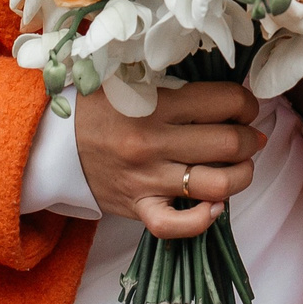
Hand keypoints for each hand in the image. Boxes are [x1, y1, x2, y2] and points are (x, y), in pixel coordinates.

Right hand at [74, 81, 264, 239]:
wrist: (52, 142)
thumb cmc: (97, 106)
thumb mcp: (130, 77)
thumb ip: (174, 80)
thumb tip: (224, 90)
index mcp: (156, 104)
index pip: (225, 102)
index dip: (246, 103)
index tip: (246, 107)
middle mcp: (154, 143)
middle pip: (228, 144)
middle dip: (250, 138)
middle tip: (249, 135)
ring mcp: (147, 179)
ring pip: (216, 185)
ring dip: (241, 176)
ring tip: (241, 166)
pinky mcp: (138, 207)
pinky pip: (174, 225)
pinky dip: (202, 220)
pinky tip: (214, 207)